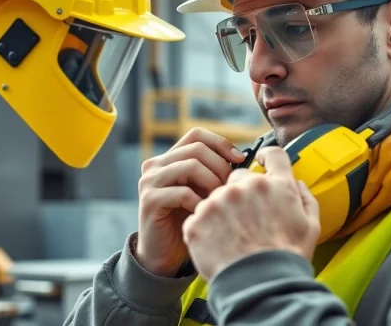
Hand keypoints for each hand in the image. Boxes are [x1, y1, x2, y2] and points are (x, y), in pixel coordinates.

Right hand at [135, 128, 245, 276]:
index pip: (196, 135)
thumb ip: (212, 173)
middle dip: (221, 167)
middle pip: (197, 149)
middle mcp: (155, 165)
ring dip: (212, 183)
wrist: (163, 255)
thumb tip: (241, 158)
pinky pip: (183, 192)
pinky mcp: (150, 200)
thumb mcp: (202, 191)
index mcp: (169, 159)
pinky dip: (200, 203)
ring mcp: (149, 181)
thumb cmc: (189, 221)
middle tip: (230, 188)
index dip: (220, 143)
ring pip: (191, 166)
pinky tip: (205, 214)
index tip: (240, 159)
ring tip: (219, 201)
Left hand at [182, 146, 319, 281]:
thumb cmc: (287, 259)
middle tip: (244, 220)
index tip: (260, 161)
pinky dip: (204, 230)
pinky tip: (217, 246)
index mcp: (276, 185)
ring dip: (220, 212)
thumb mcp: (311, 227)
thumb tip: (298, 184)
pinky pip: (198, 218)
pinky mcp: (197, 220)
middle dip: (239, 194)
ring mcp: (218, 201)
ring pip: (215, 198)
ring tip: (231, 238)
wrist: (260, 286)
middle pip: (237, 178)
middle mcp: (245, 186)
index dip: (266, 157)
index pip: (272, 154)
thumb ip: (306, 199)